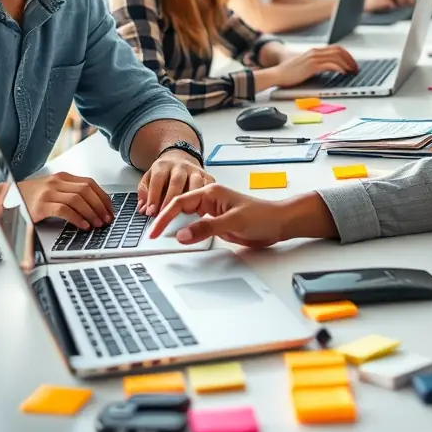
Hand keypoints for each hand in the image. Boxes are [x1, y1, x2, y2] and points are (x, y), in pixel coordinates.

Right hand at [19, 172, 114, 229]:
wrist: (5, 198)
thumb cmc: (31, 197)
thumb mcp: (53, 190)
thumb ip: (70, 192)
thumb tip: (94, 205)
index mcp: (63, 177)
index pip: (90, 183)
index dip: (103, 197)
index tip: (110, 209)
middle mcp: (57, 182)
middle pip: (87, 190)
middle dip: (100, 205)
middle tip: (107, 219)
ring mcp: (48, 192)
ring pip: (78, 199)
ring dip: (91, 212)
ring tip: (98, 224)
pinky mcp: (41, 205)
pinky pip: (64, 210)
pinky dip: (77, 218)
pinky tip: (83, 225)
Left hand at [137, 151, 213, 216]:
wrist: (179, 158)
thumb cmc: (163, 174)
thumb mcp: (148, 179)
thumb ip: (144, 194)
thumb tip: (143, 209)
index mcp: (163, 166)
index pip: (158, 180)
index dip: (154, 196)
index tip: (151, 212)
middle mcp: (180, 166)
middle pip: (177, 181)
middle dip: (171, 200)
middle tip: (166, 216)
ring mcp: (195, 170)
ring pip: (195, 182)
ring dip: (191, 199)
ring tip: (185, 214)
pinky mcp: (206, 176)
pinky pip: (209, 186)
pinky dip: (207, 198)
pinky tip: (202, 209)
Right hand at [150, 184, 288, 248]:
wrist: (279, 223)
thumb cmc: (262, 215)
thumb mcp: (233, 221)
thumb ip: (207, 227)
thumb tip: (183, 234)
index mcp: (211, 192)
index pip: (181, 201)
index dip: (165, 215)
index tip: (155, 229)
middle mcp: (210, 200)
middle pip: (180, 208)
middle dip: (165, 219)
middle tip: (153, 234)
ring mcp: (213, 212)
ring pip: (187, 218)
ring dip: (175, 226)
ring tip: (162, 237)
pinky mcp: (217, 223)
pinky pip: (196, 227)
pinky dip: (187, 233)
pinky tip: (181, 239)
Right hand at [269, 45, 358, 87]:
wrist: (277, 74)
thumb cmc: (290, 73)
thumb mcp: (305, 65)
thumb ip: (316, 64)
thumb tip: (329, 68)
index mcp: (314, 51)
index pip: (335, 48)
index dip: (347, 55)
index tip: (352, 63)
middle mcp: (315, 52)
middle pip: (338, 50)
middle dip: (350, 59)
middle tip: (356, 68)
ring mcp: (313, 58)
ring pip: (336, 56)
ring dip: (347, 64)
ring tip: (352, 71)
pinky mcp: (312, 66)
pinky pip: (329, 64)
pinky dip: (339, 68)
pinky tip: (343, 73)